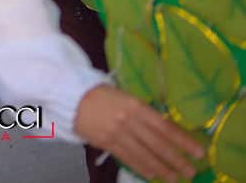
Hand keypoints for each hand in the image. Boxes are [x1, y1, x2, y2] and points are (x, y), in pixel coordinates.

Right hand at [74, 85, 201, 181]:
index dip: (183, 140)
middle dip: (176, 159)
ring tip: (175, 178)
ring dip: (161, 168)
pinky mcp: (105, 142)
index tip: (199, 152)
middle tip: (191, 171)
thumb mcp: (125, 97)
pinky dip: (141, 167)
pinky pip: (127, 158)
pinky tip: (152, 174)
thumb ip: (143, 112)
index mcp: (136, 105)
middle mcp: (129, 120)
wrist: (70, 96)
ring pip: (144, 154)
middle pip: (157, 143)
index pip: (165, 126)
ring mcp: (116, 132)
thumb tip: (164, 129)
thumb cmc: (102, 94)